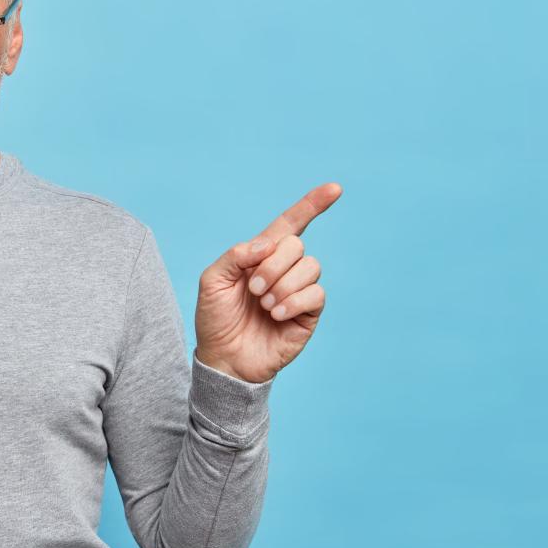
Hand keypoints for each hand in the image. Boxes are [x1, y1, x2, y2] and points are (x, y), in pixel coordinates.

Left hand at [194, 182, 341, 382]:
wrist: (224, 358)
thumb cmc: (216, 319)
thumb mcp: (212, 281)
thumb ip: (235, 255)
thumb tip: (266, 246)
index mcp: (262, 255)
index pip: (291, 224)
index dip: (312, 205)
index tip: (335, 189)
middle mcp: (284, 269)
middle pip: (296, 245)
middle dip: (272, 265)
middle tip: (253, 289)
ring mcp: (299, 291)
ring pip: (310, 267)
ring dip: (283, 285)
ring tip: (264, 305)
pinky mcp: (309, 314)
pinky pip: (316, 294)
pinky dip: (294, 301)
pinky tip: (277, 314)